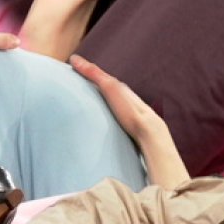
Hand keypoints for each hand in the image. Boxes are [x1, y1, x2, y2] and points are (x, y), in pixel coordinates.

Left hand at [70, 55, 187, 188]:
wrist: (150, 131)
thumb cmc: (142, 138)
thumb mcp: (128, 136)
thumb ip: (125, 140)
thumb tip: (122, 161)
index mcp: (124, 101)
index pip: (109, 91)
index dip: (99, 85)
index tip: (88, 82)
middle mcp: (120, 91)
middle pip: (102, 80)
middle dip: (90, 72)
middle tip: (76, 65)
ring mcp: (115, 88)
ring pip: (97, 74)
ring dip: (85, 67)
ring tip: (73, 62)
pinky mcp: (111, 87)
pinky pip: (94, 74)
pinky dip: (84, 67)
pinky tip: (74, 62)